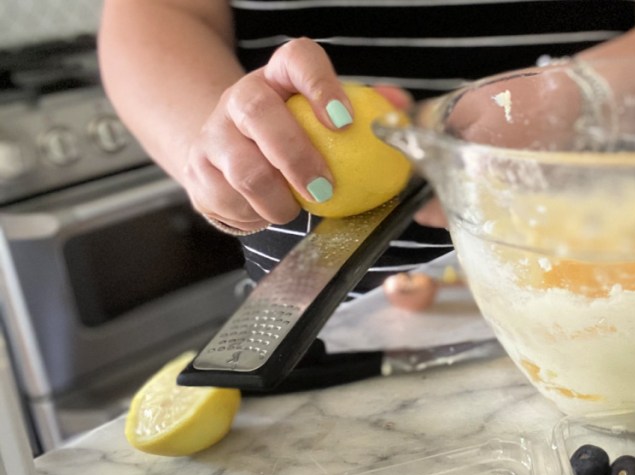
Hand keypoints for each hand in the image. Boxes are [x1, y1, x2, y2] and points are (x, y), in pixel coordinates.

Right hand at [183, 38, 409, 232]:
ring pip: (241, 168)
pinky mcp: (197, 170)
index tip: (344, 120)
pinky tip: (268, 212)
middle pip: (258, 113)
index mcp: (280, 75)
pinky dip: (253, 215)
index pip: (298, 59)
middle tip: (324, 187)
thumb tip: (399, 109)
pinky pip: (226, 200)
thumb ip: (369, 112)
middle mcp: (241, 95)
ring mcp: (214, 132)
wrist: (234, 153)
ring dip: (276, 200)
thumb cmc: (298, 137)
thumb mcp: (329, 119)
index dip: (320, 84)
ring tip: (296, 209)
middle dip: (295, 155)